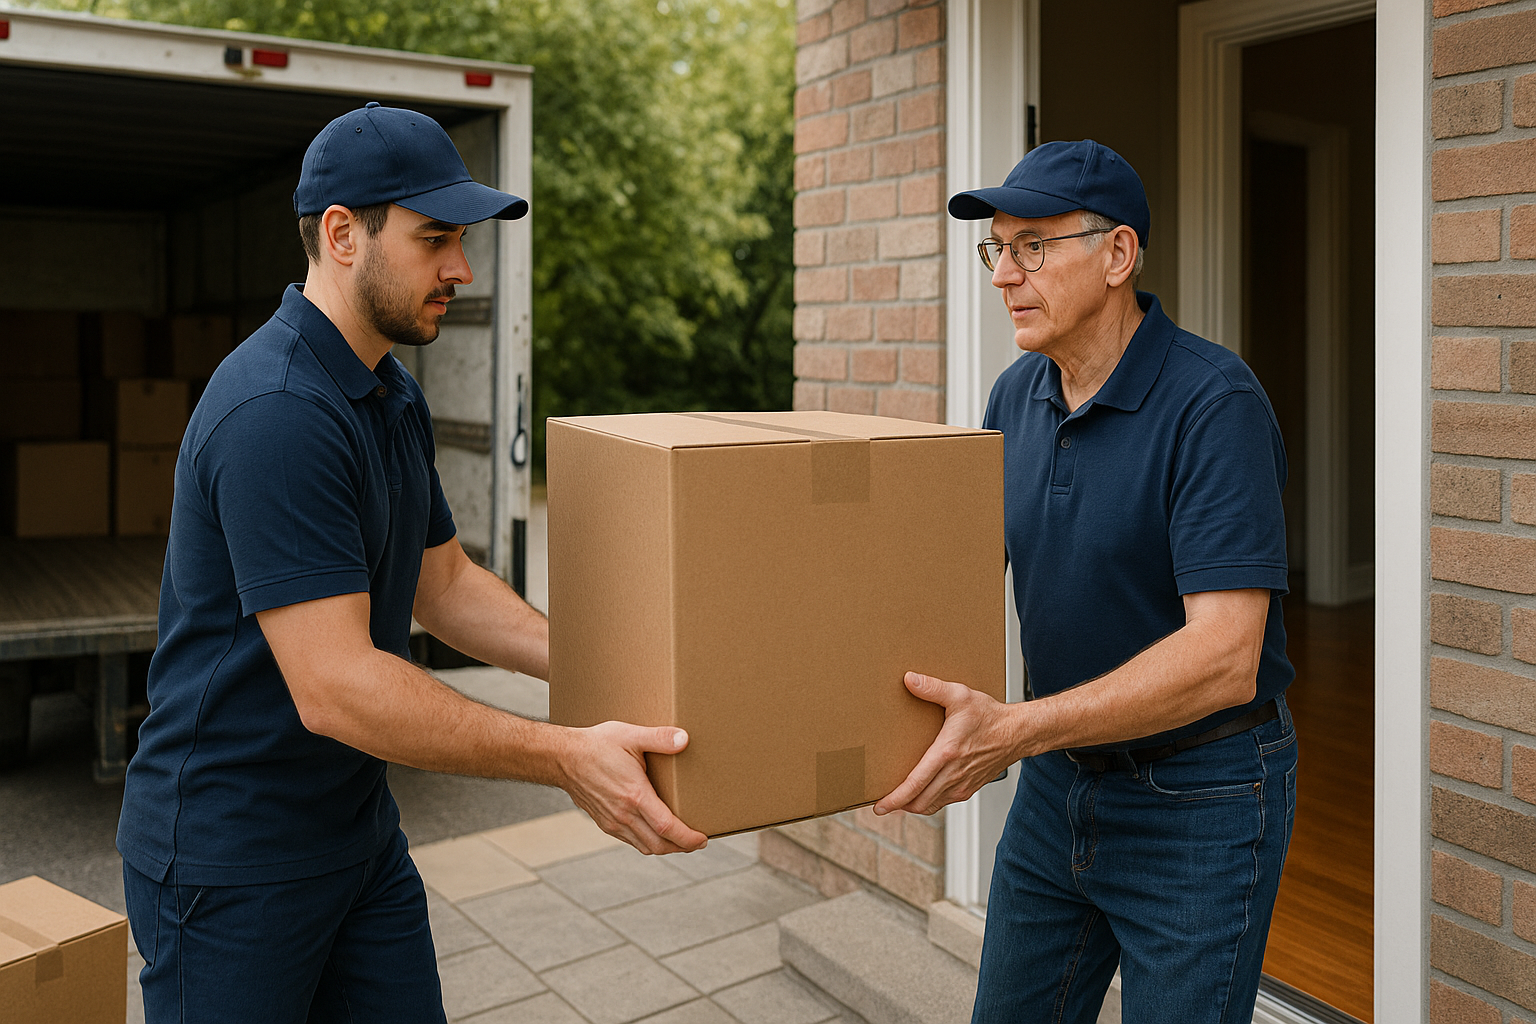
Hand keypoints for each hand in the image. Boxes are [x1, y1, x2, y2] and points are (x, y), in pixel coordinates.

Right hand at [557, 722, 708, 854]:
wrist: (562, 757)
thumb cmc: (597, 744)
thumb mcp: (630, 735)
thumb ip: (660, 738)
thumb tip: (685, 738)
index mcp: (635, 796)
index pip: (667, 828)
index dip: (688, 838)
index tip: (703, 839)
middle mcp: (624, 814)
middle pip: (659, 845)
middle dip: (682, 847)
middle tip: (698, 842)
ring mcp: (612, 821)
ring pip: (645, 847)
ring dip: (665, 848)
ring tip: (680, 840)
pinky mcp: (604, 822)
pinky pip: (631, 841)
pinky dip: (647, 842)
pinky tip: (654, 832)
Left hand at [874, 672, 1017, 815]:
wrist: (1017, 733)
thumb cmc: (990, 715)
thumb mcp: (960, 695)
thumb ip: (932, 688)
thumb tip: (909, 680)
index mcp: (946, 754)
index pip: (914, 784)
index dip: (894, 798)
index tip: (879, 806)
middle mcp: (953, 775)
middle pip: (918, 802)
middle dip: (898, 806)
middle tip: (881, 803)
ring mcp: (961, 785)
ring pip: (930, 806)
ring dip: (912, 805)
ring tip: (897, 799)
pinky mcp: (968, 789)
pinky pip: (942, 802)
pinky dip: (927, 802)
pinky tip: (920, 793)